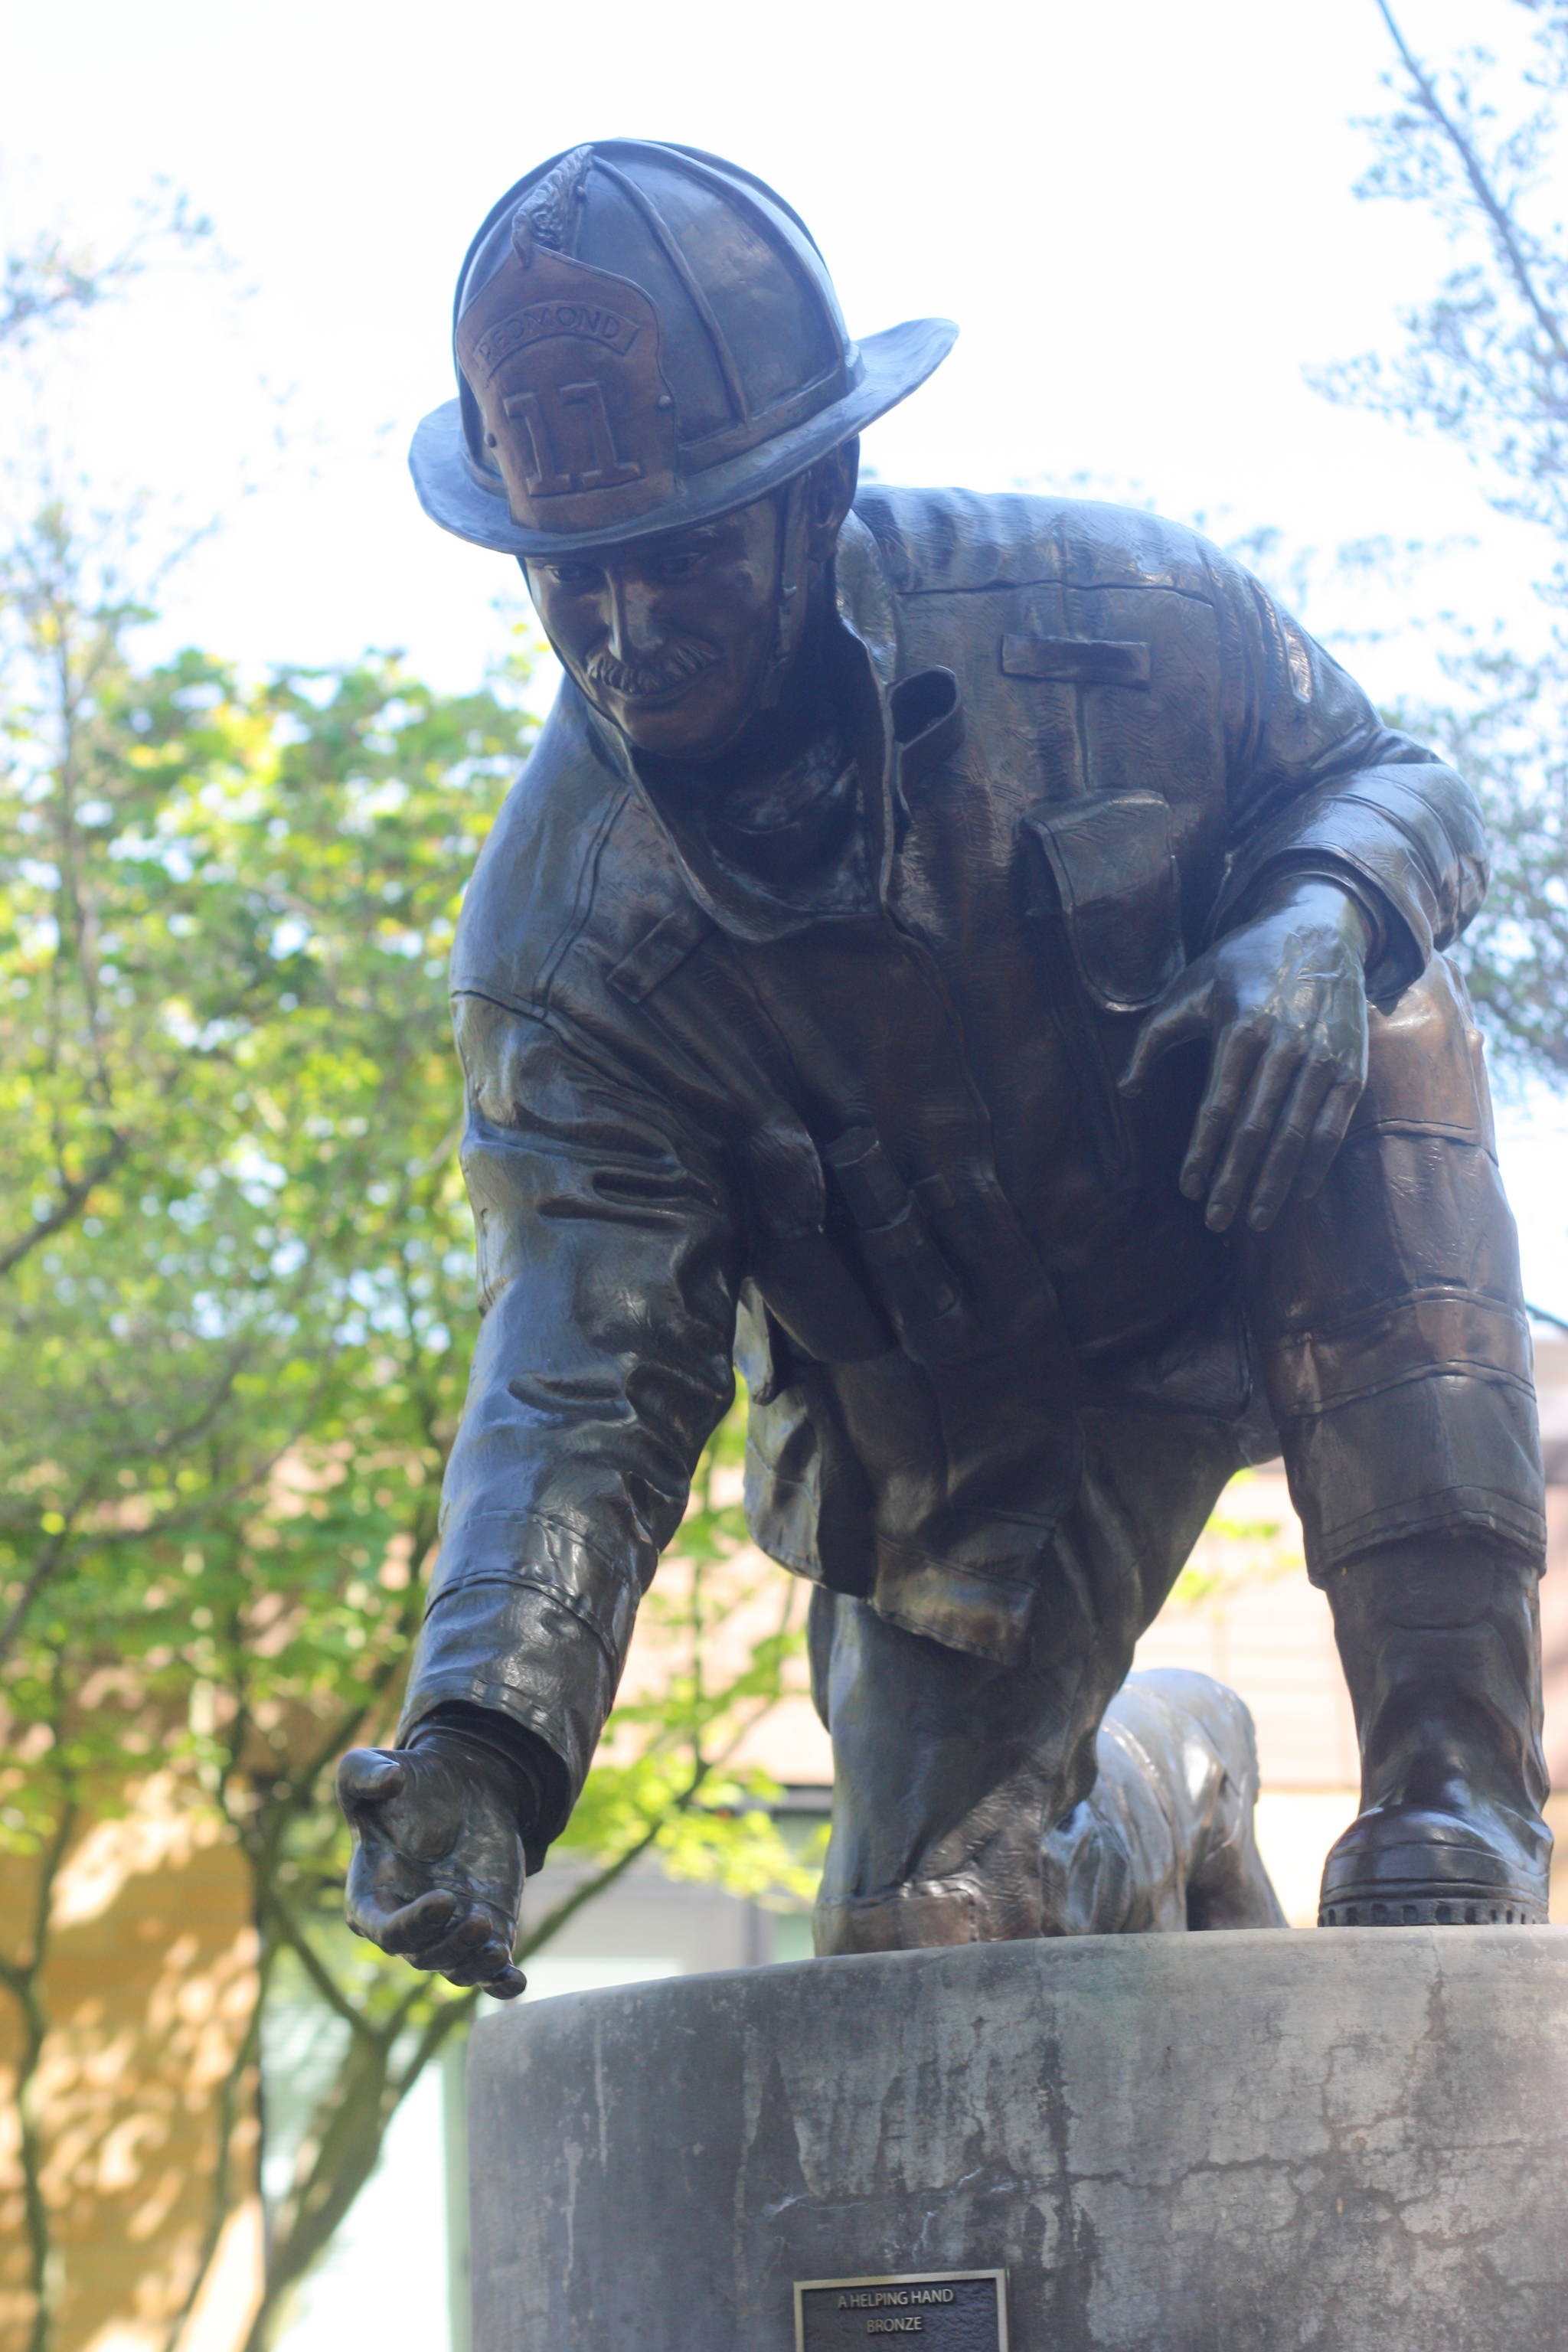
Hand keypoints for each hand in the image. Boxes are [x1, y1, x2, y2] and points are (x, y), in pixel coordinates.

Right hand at [337, 1742, 526, 1997]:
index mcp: (371, 1894)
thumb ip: (366, 1772)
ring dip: (474, 1966)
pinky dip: (500, 1982)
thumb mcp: (368, 1766)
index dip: (410, 1926)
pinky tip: (515, 1982)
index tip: (444, 1900)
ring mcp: (448, 1928)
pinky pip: (489, 1970)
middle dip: (451, 1945)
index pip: (383, 1930)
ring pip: (455, 1967)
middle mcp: (408, 1920)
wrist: (464, 1785)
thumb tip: (390, 1780)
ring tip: (498, 1951)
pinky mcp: (486, 1926)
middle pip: (423, 1955)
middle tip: (479, 1919)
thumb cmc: (408, 1780)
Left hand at [1120, 876, 1370, 1233]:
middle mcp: (1287, 1045)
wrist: (1320, 928)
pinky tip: (1299, 1192)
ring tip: (1256, 1221)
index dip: (1203, 1152)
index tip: (1187, 1189)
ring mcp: (1325, 1057)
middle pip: (1258, 1129)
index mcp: (1242, 1028)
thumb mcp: (1188, 987)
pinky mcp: (1353, 1065)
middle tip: (1217, 1221)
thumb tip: (1127, 1090)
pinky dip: (1317, 1162)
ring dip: (1276, 1183)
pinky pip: (1335, 1124)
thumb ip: (1151, 1038)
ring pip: (1297, 1134)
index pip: (1219, 1106)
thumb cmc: (1241, 963)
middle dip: (1236, 1181)